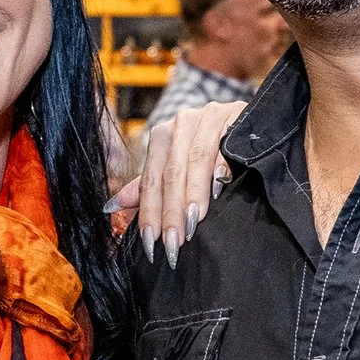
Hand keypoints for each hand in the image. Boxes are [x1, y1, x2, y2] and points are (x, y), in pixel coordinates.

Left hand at [113, 100, 245, 264]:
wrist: (249, 121)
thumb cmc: (210, 149)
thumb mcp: (176, 166)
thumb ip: (147, 187)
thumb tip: (111, 207)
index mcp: (163, 136)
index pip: (151, 180)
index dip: (149, 212)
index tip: (151, 243)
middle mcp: (181, 123)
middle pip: (171, 173)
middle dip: (171, 211)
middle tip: (173, 243)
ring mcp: (208, 117)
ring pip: (195, 160)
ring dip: (193, 194)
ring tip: (192, 224)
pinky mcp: (234, 116)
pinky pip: (225, 145)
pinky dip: (220, 167)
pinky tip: (219, 187)